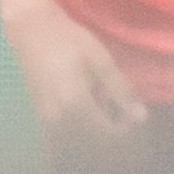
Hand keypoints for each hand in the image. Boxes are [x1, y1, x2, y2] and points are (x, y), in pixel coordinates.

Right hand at [4, 0, 147, 133]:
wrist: (31, 30)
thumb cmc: (68, 40)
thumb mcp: (100, 60)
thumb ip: (120, 90)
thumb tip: (141, 117)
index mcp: (76, 106)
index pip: (109, 135)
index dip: (126, 128)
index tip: (134, 111)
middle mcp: (59, 120)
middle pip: (94, 142)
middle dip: (113, 131)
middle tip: (122, 109)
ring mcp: (48, 121)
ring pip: (80, 141)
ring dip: (98, 131)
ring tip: (107, 107)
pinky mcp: (43, 116)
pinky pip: (67, 135)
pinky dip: (83, 129)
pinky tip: (90, 108)